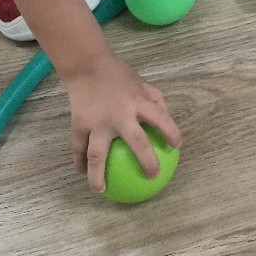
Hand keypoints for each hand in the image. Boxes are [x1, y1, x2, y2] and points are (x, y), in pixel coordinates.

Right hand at [67, 55, 182, 193]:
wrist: (86, 65)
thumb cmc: (117, 75)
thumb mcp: (141, 82)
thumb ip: (155, 99)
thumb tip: (167, 119)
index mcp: (137, 102)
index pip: (160, 118)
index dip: (171, 132)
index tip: (176, 146)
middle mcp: (120, 115)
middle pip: (136, 143)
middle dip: (147, 162)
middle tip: (152, 176)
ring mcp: (98, 122)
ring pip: (97, 155)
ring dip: (98, 176)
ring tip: (102, 190)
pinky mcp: (80, 125)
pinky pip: (79, 148)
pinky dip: (79, 162)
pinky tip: (82, 173)